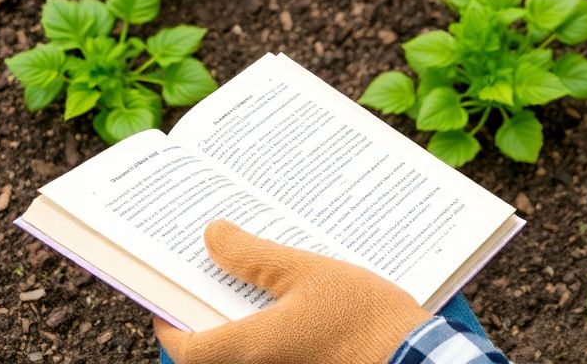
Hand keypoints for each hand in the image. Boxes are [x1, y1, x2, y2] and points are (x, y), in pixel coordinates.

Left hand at [154, 220, 431, 363]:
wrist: (416, 361)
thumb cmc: (364, 319)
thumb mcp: (307, 272)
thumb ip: (254, 256)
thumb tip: (212, 235)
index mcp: (247, 350)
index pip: (183, 345)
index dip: (170, 318)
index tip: (173, 288)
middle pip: (211, 351)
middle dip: (207, 311)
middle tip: (213, 271)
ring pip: (243, 353)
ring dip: (239, 321)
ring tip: (251, 278)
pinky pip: (273, 356)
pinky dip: (269, 332)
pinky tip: (286, 302)